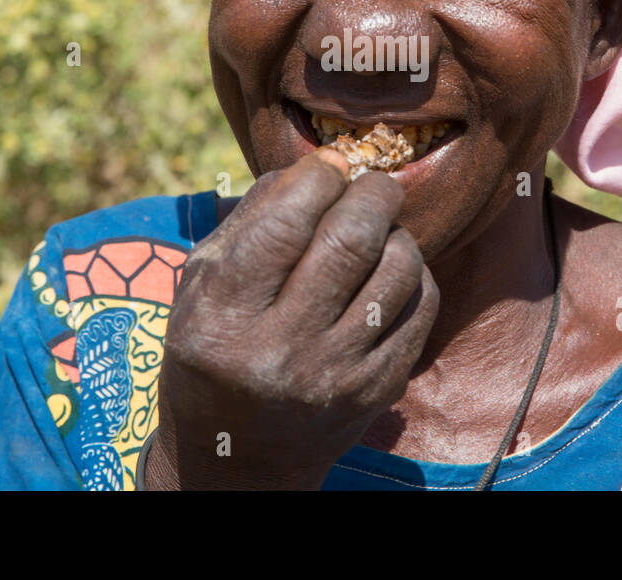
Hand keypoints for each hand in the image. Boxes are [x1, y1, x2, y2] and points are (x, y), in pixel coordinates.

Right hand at [144, 149, 439, 489]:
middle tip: (370, 185)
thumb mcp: (200, 283)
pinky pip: (421, 307)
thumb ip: (252, 217)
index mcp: (224, 314)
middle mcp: (281, 347)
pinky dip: (413, 275)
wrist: (238, 458)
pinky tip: (389, 274)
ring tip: (377, 233)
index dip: (317, 176)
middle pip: (352, 240)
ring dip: (395, 233)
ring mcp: (336, 373)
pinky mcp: (377, 388)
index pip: (285, 221)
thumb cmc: (216, 346)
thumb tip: (321, 164)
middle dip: (372, 192)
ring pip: (398, 268)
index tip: (324, 169)